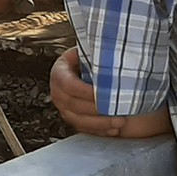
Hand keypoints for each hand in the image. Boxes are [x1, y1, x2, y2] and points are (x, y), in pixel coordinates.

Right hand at [49, 48, 174, 138]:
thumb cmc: (90, 59)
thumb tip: (112, 45)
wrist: (85, 69)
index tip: (103, 93)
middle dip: (97, 111)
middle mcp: (57, 91)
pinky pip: (83, 128)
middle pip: (74, 105)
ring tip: (119, 123)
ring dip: (99, 124)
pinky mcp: (72, 118)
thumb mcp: (88, 52)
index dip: (85, 92)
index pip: (68, 85)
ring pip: (78, 120)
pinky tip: (113, 129)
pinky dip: (99, 131)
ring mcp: (63, 107)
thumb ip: (95, 52)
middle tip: (118, 113)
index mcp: (59, 72)